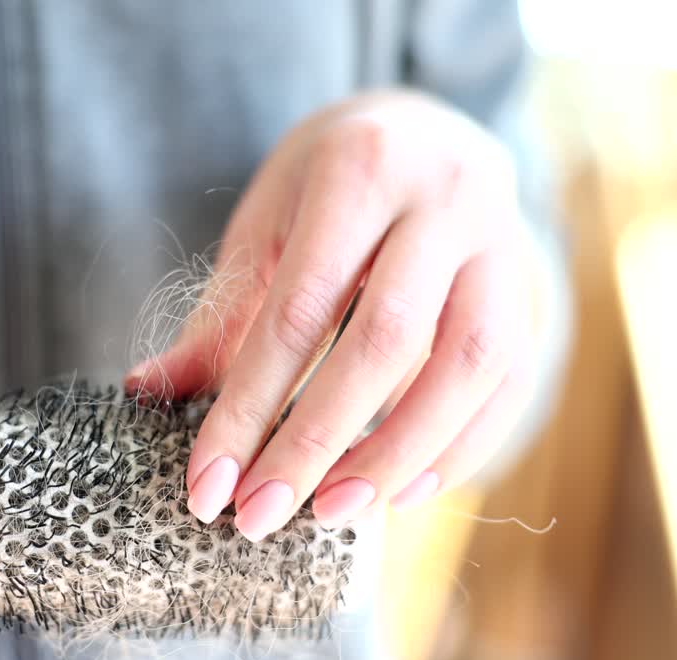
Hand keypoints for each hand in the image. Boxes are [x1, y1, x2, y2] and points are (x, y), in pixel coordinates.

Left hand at [126, 91, 537, 540]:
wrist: (422, 125)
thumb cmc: (326, 182)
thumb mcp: (265, 224)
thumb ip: (221, 314)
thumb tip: (147, 392)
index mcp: (360, 168)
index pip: (298, 309)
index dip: (248, 407)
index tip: (208, 487)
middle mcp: (445, 197)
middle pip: (384, 340)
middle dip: (314, 443)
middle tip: (259, 517)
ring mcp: (502, 241)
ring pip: (469, 364)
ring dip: (397, 455)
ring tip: (332, 513)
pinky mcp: (529, 287)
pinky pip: (512, 381)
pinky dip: (460, 447)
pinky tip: (403, 492)